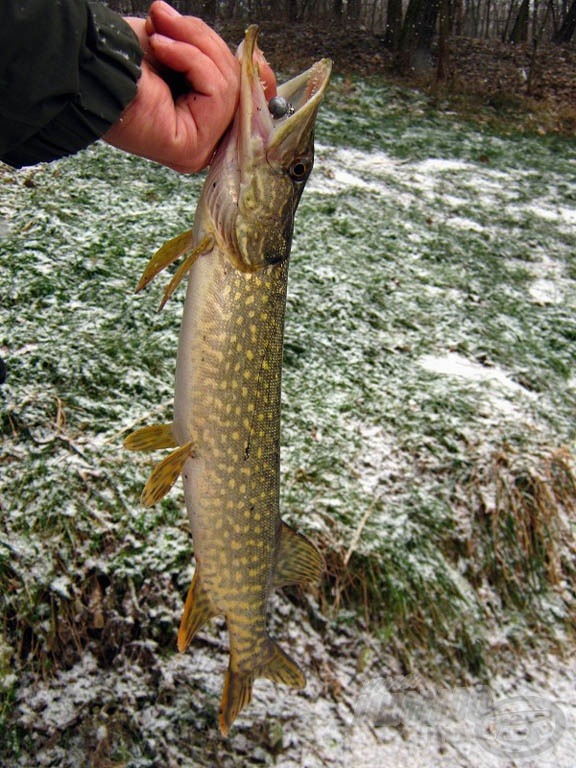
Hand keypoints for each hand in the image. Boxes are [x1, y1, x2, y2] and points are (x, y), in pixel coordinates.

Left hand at [103, 1, 276, 172]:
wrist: (89, 69)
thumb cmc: (121, 62)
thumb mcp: (180, 49)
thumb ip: (215, 57)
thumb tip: (253, 55)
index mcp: (200, 123)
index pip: (243, 97)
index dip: (250, 71)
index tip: (249, 50)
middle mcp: (202, 141)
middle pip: (236, 85)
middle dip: (204, 43)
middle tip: (168, 21)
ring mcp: (198, 149)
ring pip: (228, 85)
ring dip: (194, 46)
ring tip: (160, 35)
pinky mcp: (192, 148)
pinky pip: (216, 93)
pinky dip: (190, 59)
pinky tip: (162, 50)